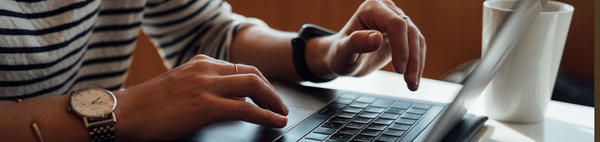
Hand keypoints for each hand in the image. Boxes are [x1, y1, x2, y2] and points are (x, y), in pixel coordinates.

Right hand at [114, 55, 287, 140]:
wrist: (124, 113)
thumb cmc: (147, 106)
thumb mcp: (180, 86)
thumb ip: (204, 87)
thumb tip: (231, 100)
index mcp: (200, 63)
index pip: (240, 67)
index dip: (259, 82)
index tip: (267, 94)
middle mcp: (206, 69)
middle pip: (252, 74)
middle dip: (271, 90)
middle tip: (279, 104)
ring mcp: (206, 86)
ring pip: (254, 87)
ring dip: (273, 101)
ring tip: (280, 113)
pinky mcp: (205, 106)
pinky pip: (246, 110)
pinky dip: (266, 115)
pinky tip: (274, 121)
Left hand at [309, 0, 425, 90]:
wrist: (343, 58)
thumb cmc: (340, 54)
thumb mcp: (343, 52)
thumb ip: (356, 43)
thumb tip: (377, 38)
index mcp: (371, 9)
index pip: (395, 23)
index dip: (401, 47)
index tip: (399, 69)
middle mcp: (386, 10)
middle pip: (409, 31)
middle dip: (412, 58)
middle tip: (409, 82)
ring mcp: (396, 20)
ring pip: (416, 39)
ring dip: (417, 63)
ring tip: (412, 84)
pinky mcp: (403, 33)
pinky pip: (417, 46)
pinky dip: (417, 63)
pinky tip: (413, 78)